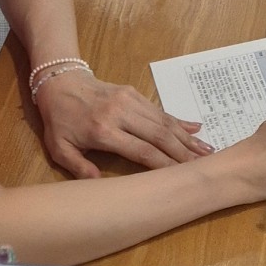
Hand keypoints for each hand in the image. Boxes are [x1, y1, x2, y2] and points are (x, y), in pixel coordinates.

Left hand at [34, 70, 209, 177]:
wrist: (60, 81)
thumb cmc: (59, 119)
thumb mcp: (59, 148)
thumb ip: (78, 168)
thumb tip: (98, 184)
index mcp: (103, 130)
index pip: (141, 150)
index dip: (164, 164)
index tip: (181, 176)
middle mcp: (121, 113)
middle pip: (159, 135)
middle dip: (183, 152)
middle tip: (203, 166)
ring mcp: (130, 100)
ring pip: (164, 122)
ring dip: (186, 138)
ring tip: (206, 151)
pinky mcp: (134, 93)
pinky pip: (160, 111)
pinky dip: (179, 122)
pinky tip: (195, 130)